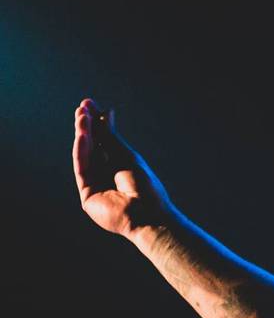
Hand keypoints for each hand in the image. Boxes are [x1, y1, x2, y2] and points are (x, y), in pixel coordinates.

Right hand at [73, 99, 175, 237]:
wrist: (148, 214)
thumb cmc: (144, 185)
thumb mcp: (125, 156)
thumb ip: (110, 136)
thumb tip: (105, 112)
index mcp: (121, 165)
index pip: (104, 140)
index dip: (96, 122)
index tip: (90, 104)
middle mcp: (107, 174)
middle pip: (93, 146)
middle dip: (87, 126)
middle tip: (82, 106)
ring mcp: (96, 185)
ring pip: (85, 156)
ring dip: (83, 135)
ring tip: (82, 116)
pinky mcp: (87, 195)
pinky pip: (82, 169)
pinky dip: (82, 151)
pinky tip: (82, 136)